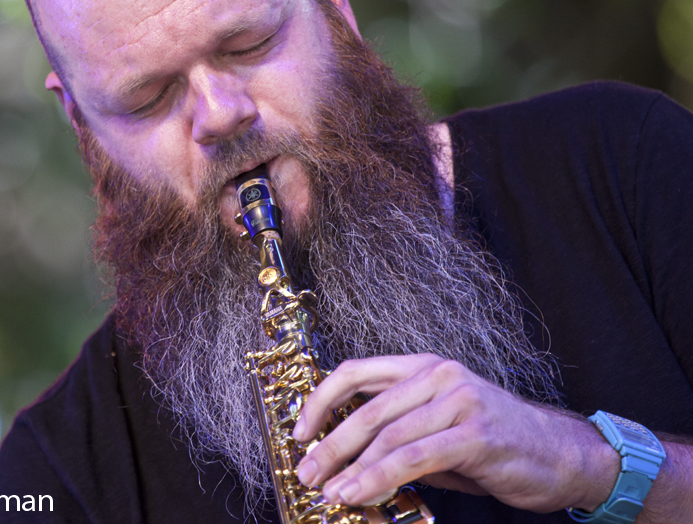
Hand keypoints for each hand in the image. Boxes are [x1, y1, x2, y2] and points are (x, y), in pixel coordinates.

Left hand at [291, 354, 617, 512]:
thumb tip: (344, 457)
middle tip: (306, 473)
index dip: (321, 400)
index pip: (356, 371)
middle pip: (366, 408)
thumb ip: (397, 431)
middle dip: (330, 445)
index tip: (300, 431)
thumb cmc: (493, 443)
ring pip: (387, 435)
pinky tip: (359, 494)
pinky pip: (414, 457)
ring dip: (350, 468)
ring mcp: (459, 401)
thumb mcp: (439, 427)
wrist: (560, 454)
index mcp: (423, 366)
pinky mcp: (475, 434)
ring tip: (328, 492)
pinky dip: (379, 478)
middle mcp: (439, 374)